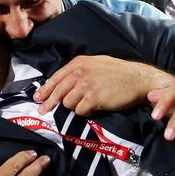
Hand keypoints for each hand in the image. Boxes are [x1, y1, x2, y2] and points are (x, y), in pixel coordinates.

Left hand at [33, 57, 171, 115]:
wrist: (137, 79)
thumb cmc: (118, 72)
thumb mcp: (95, 63)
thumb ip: (79, 71)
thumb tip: (62, 83)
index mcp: (78, 63)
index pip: (56, 78)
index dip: (45, 90)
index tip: (38, 98)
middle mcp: (79, 73)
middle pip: (57, 92)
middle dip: (48, 103)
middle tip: (42, 111)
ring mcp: (85, 86)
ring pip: (68, 104)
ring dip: (75, 107)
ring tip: (88, 103)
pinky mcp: (93, 99)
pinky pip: (80, 111)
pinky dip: (86, 112)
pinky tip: (95, 107)